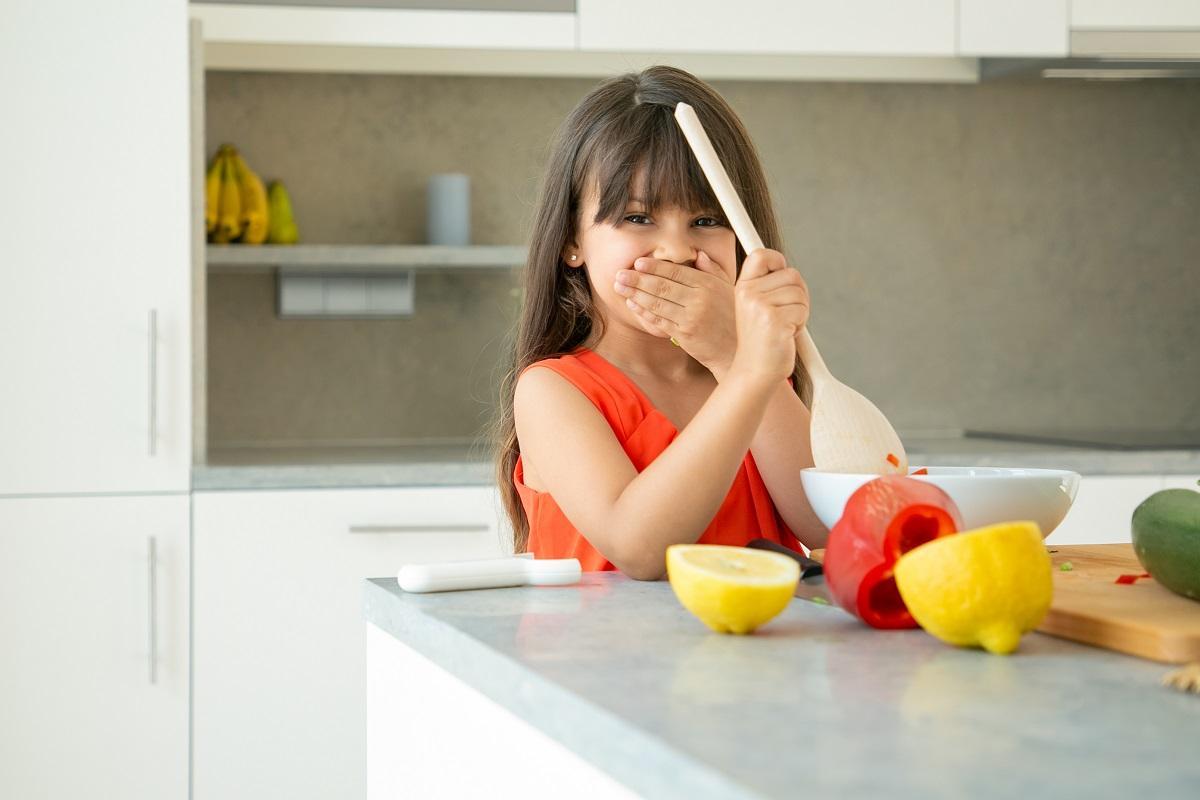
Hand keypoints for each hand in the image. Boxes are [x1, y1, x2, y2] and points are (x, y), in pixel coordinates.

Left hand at [613, 250, 736, 375]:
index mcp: (708, 285)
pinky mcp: (684, 335)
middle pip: (662, 286)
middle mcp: (699, 300)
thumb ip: (712, 270)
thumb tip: (698, 255)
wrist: (736, 350)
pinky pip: (659, 321)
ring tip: (620, 287)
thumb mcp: (729, 288)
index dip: (654, 267)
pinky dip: (644, 312)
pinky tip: (633, 304)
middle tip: (620, 274)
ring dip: (635, 294)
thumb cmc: (733, 318)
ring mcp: (690, 318)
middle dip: (637, 279)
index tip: (638, 262)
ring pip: (657, 303)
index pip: (676, 272)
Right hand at [730, 248, 809, 385]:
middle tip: (785, 314)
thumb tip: (785, 266)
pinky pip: (802, 311)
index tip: (781, 274)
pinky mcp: (775, 320)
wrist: (755, 371)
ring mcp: (760, 306)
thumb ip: (768, 286)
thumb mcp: (756, 307)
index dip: (778, 261)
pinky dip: (800, 325)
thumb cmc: (761, 340)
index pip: (761, 255)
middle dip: (798, 294)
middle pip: (792, 275)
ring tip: (783, 327)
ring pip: (800, 294)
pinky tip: (785, 336)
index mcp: (742, 287)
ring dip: (800, 312)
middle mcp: (748, 293)